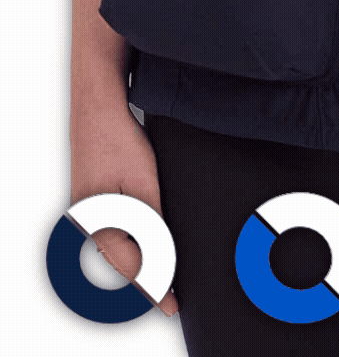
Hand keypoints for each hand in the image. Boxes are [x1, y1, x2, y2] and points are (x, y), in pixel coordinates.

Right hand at [70, 100, 178, 315]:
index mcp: (99, 223)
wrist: (98, 108)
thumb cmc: (120, 142)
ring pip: (118, 247)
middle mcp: (88, 222)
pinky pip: (114, 230)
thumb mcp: (145, 184)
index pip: (131, 269)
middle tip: (173, 293)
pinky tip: (148, 239)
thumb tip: (162, 256)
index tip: (173, 306)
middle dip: (147, 278)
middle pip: (122, 262)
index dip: (155, 289)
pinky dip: (132, 240)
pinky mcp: (93, 198)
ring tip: (166, 270)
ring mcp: (88, 210)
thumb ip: (151, 223)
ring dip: (140, 259)